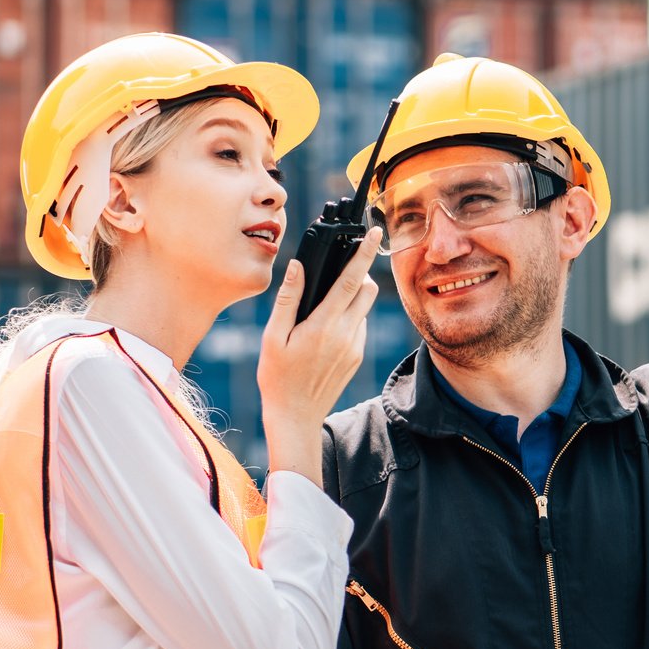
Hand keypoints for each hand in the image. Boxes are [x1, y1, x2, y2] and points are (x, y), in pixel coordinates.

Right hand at [258, 237, 378, 477]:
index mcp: (324, 325)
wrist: (295, 416)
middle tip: (341, 272)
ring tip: (323, 310)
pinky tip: (325, 332)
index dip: (364, 253)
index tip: (375, 232)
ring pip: (364, 309)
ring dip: (352, 299)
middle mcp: (346, 334)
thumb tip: (299, 266)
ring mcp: (355, 346)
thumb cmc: (277, 376)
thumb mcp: (273, 336)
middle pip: (367, 290)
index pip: (351, 280)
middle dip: (360, 275)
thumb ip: (288, 299)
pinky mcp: (357, 356)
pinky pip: (359, 327)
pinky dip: (348, 319)